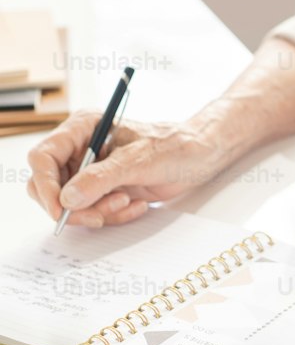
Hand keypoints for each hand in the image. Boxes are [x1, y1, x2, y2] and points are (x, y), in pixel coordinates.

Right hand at [27, 111, 229, 228]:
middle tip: (98, 215)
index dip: (45, 186)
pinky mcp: (104, 189)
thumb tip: (67, 198)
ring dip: (98, 212)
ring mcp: (91, 171)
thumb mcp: (138, 160)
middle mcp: (81, 149)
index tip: (59, 210)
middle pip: (50, 186)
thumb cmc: (175, 145)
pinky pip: (93, 212)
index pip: (43, 158)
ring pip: (71, 204)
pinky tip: (135, 205)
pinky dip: (112, 215)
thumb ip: (101, 178)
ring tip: (127, 202)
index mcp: (83, 128)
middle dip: (73, 207)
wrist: (201, 155)